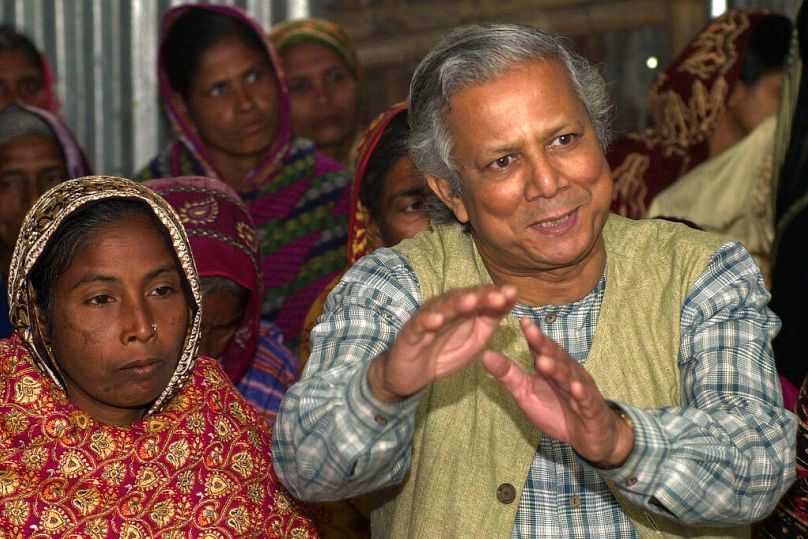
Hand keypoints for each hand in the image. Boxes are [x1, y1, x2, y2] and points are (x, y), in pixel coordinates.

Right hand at [368, 285, 516, 402]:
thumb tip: (510, 300)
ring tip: (471, 302)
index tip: (514, 293)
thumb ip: (490, 320)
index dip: (496, 295)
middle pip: (464, 299)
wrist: (413, 375)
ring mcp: (427, 319)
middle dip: (482, 297)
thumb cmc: (445, 352)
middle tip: (499, 297)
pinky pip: (419, 325)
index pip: (481, 298)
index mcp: (463, 310)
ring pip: (443, 308)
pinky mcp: (410, 333)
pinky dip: (427, 321)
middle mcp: (445, 309)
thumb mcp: (475, 339)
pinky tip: (436, 320)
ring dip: (457, 304)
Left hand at [481, 317, 633, 466]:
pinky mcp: (591, 408)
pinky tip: (575, 388)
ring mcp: (581, 389)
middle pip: (555, 357)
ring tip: (544, 362)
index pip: (540, 348)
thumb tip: (485, 354)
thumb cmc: (556, 410)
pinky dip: (581, 394)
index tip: (521, 320)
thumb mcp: (526, 392)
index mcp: (551, 366)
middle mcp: (568, 372)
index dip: (532, 335)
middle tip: (531, 332)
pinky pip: (585, 400)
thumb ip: (508, 374)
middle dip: (543, 345)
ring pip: (568, 376)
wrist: (588, 436)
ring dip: (557, 369)